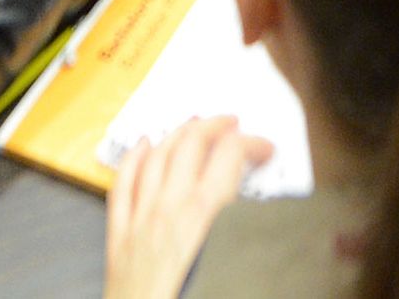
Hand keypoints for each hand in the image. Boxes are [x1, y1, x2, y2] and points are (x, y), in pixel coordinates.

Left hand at [104, 114, 268, 298]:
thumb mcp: (235, 274)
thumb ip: (254, 240)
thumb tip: (278, 224)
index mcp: (201, 218)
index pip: (229, 157)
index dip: (253, 145)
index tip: (266, 149)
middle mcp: (167, 211)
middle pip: (190, 145)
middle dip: (215, 126)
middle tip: (233, 124)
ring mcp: (139, 222)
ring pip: (155, 157)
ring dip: (177, 134)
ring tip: (193, 125)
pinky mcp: (119, 240)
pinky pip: (122, 186)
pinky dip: (133, 160)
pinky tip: (141, 148)